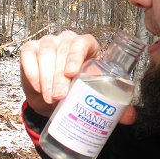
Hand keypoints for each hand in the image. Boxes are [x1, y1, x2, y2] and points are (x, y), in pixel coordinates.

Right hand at [19, 30, 137, 123]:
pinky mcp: (30, 51)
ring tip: (50, 98)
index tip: (72, 74)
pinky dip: (32, 72)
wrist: (56, 98)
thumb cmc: (80, 91)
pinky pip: (28, 56)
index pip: (83, 43)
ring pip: (46, 54)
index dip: (77, 56)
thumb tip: (130, 117)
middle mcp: (67, 40)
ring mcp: (48, 43)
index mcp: (88, 46)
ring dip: (47, 77)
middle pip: (63, 51)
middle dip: (60, 76)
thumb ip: (114, 104)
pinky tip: (37, 87)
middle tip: (60, 97)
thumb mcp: (96, 94)